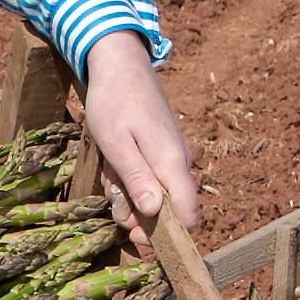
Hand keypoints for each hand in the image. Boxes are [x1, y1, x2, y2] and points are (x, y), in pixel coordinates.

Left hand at [78, 32, 198, 250]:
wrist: (121, 63)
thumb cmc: (114, 102)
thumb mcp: (116, 143)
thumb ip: (136, 179)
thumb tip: (155, 214)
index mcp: (172, 165)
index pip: (189, 217)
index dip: (166, 236)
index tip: (134, 234)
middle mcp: (179, 164)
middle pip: (167, 212)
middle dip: (136, 212)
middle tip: (111, 192)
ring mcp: (172, 157)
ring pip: (153, 194)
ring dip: (128, 192)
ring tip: (110, 167)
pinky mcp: (162, 151)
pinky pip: (148, 177)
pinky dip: (128, 176)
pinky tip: (114, 160)